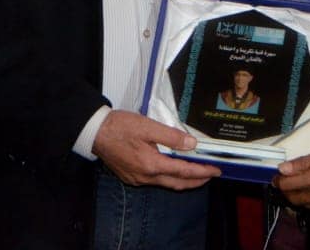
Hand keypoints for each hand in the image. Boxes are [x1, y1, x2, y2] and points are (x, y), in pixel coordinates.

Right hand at [92, 110, 220, 189]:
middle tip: (209, 175)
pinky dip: (167, 178)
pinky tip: (170, 170)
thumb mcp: (147, 126)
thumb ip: (171, 136)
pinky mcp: (130, 177)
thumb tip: (191, 143)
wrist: (94, 132)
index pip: (183, 171)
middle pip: (176, 183)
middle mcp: (145, 176)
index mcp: (151, 164)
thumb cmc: (119, 126)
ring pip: (165, 184)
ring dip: (182, 180)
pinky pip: (154, 181)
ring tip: (194, 174)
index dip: (201, 171)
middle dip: (195, 181)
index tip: (215, 171)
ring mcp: (136, 179)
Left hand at [272, 141, 309, 209]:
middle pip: (295, 199)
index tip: (276, 177)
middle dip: (286, 191)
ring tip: (298, 187)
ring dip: (299, 197)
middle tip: (284, 182)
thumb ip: (304, 162)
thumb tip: (284, 168)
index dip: (279, 181)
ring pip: (307, 205)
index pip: (288, 185)